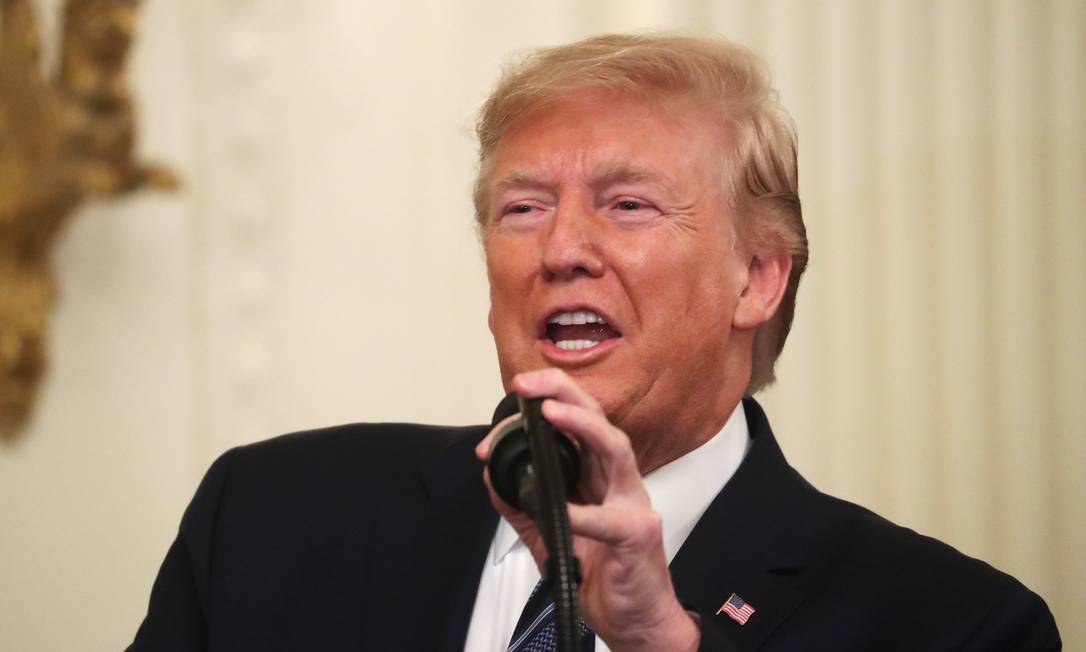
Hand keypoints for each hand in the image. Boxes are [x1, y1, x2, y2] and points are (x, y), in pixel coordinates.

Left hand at [475, 368, 699, 651]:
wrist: (636, 620)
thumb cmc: (601, 572)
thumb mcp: (551, 532)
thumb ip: (522, 503)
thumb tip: (492, 473)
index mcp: (599, 474)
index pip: (576, 423)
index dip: (544, 405)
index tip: (512, 400)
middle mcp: (619, 481)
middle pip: (599, 420)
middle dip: (563, 393)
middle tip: (527, 384)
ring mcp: (633, 505)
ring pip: (615, 450)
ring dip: (582, 426)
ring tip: (550, 413)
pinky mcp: (639, 538)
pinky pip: (609, 521)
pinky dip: (584, 514)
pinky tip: (562, 509)